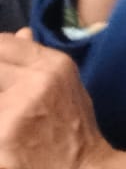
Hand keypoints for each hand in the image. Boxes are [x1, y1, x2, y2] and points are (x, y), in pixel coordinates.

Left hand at [0, 34, 113, 168]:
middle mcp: (36, 82)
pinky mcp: (1, 137)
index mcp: (54, 66)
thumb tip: (20, 32)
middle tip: (5, 99)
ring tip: (9, 118)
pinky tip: (6, 139)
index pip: (3, 43)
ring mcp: (15, 111)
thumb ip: (38, 59)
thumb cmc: (73, 129)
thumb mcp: (65, 87)